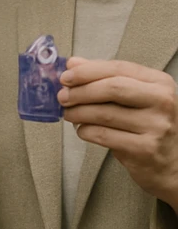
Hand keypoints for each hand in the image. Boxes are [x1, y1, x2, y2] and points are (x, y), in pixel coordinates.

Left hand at [60, 57, 177, 209]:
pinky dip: (86, 131)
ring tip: (68, 113)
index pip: (118, 68)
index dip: (87, 71)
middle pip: (112, 88)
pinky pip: (104, 135)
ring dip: (78, 112)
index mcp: (160, 82)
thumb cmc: (148, 125)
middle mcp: (163, 102)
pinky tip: (82, 130)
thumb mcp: (134, 96)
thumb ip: (104, 77)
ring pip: (104, 113)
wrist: (173, 165)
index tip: (65, 76)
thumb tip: (72, 63)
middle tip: (62, 96)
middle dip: (80, 91)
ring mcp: (157, 126)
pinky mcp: (146, 149)